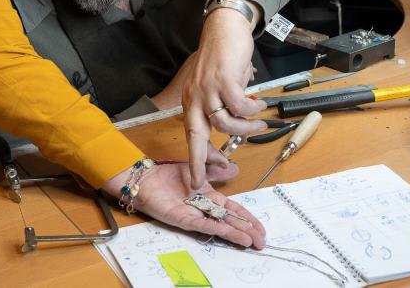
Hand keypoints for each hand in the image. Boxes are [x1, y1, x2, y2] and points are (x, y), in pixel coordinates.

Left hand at [103, 161, 265, 248]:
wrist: (147, 179)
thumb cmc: (168, 175)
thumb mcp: (197, 169)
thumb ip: (216, 170)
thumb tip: (234, 168)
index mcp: (209, 197)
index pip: (233, 210)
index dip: (247, 218)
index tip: (260, 227)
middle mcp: (204, 209)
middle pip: (230, 221)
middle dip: (247, 231)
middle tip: (262, 242)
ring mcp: (195, 215)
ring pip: (220, 226)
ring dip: (237, 234)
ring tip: (251, 242)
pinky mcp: (184, 219)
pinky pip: (204, 225)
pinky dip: (218, 230)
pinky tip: (231, 234)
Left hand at [183, 6, 267, 188]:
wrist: (224, 28)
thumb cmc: (222, 57)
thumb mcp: (215, 85)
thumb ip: (223, 104)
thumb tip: (239, 119)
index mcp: (191, 101)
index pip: (190, 135)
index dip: (194, 158)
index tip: (196, 179)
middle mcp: (196, 97)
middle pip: (196, 136)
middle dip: (199, 161)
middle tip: (203, 180)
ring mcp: (208, 89)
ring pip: (224, 122)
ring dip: (245, 128)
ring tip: (258, 124)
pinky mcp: (224, 79)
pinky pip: (238, 105)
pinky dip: (251, 110)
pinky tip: (258, 105)